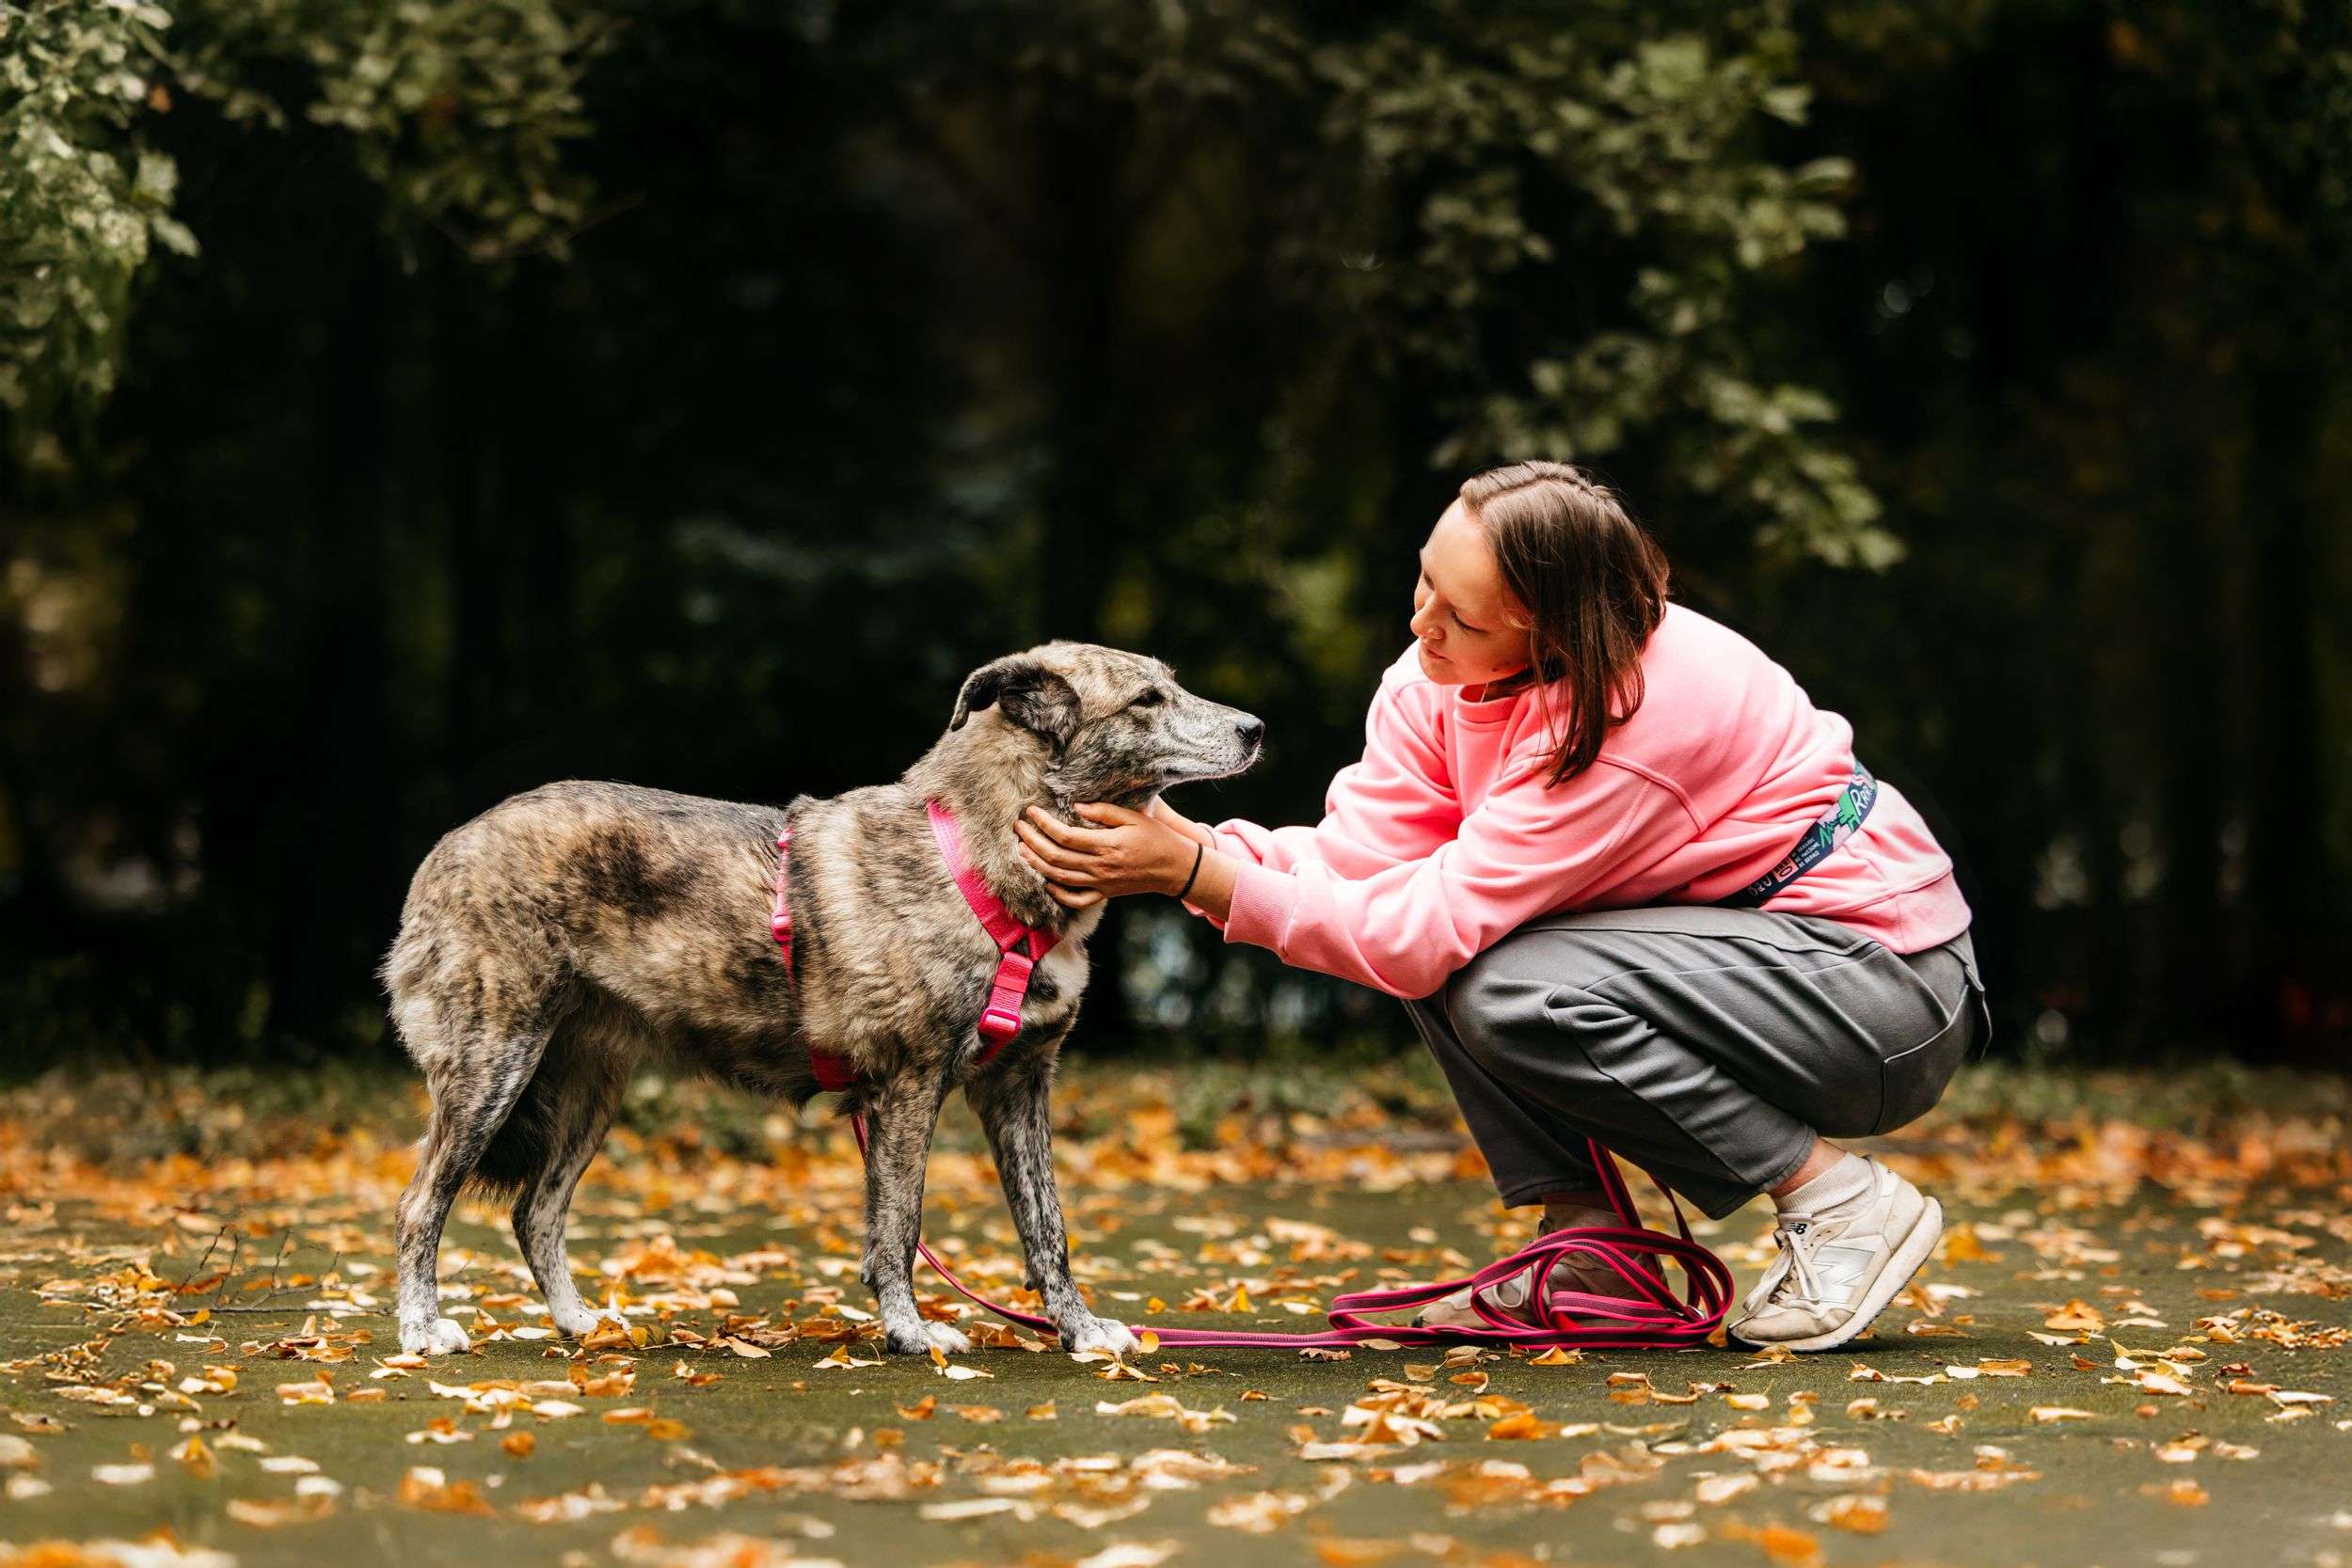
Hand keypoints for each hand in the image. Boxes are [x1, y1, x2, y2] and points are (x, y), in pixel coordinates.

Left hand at [1014, 801, 1198, 907]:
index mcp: (1106, 845)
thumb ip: (1104, 811)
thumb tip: (1076, 806)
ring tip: (1022, 849)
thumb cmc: (1156, 837)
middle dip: (1032, 842)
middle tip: (1019, 828)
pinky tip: (1046, 881)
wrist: (1175, 868)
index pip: (1065, 836)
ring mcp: (1101, 883)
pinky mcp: (1104, 893)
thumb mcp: (1134, 817)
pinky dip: (1058, 893)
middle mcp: (1100, 867)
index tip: (1031, 811)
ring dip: (1037, 864)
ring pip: (1060, 877)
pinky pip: (1076, 899)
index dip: (1044, 824)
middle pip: (1056, 857)